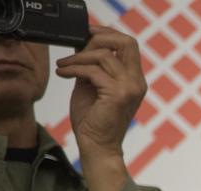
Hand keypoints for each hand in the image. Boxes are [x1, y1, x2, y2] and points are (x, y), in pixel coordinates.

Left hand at [53, 25, 147, 190]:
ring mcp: (130, 89)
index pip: (129, 44)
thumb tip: (81, 43)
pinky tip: (63, 73)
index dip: (108, 34)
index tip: (87, 35)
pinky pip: (93, 71)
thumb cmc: (94, 120)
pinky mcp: (118, 96)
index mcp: (134, 79)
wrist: (96, 146)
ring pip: (104, 55)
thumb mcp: (92, 84)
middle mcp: (136, 82)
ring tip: (64, 65)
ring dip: (78, 57)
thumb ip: (92, 65)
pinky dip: (74, 69)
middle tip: (77, 46)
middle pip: (126, 42)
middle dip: (98, 38)